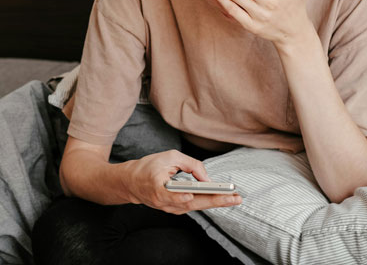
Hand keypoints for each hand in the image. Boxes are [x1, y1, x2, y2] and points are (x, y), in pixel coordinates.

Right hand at [126, 150, 242, 214]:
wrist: (131, 183)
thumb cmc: (149, 167)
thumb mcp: (169, 157)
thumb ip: (190, 165)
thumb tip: (207, 178)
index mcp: (157, 187)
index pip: (172, 194)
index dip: (182, 196)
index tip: (192, 195)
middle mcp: (164, 202)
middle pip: (193, 203)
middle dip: (216, 201)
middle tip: (235, 197)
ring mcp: (170, 208)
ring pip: (196, 206)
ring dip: (216, 203)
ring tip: (234, 198)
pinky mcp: (175, 209)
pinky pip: (194, 206)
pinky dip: (208, 202)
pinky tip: (222, 199)